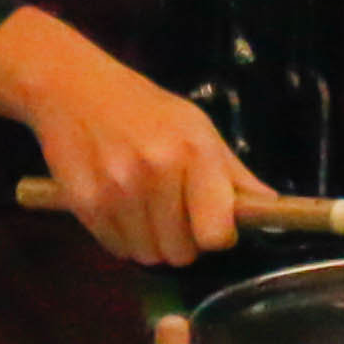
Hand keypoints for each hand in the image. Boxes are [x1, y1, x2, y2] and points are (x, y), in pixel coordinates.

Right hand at [0, 7, 256, 263]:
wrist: (73, 87)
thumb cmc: (145, 107)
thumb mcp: (196, 126)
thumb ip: (233, 172)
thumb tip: (270, 205)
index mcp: (193, 152)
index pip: (216, 233)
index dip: (216, 235)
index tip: (209, 222)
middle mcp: (156, 172)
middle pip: (182, 253)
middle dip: (182, 240)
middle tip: (172, 211)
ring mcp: (117, 190)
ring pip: (149, 256)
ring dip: (151, 242)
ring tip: (144, 206)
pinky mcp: (84, 203)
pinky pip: (116, 249)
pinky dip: (122, 237)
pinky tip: (119, 205)